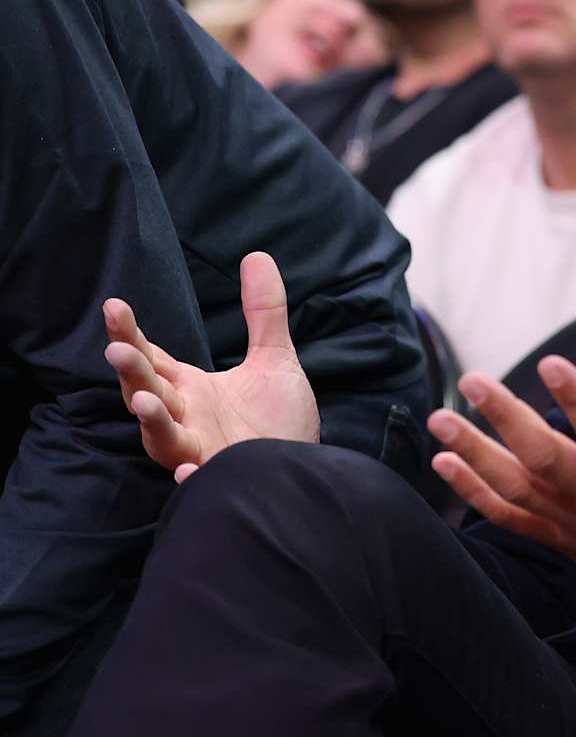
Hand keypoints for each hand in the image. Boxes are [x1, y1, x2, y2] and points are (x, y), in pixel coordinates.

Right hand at [103, 251, 318, 481]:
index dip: (131, 335)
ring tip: (142, 400)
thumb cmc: (279, 420)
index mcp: (191, 389)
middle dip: (132, 372)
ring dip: (151, 419)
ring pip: (162, 436)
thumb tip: (258, 256)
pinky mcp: (218, 477)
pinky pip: (197, 480)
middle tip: (117, 350)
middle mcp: (186, 417)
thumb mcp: (273, 358)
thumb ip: (263, 312)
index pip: (152, 358)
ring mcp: (198, 449)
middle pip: (148, 391)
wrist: (299, 470)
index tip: (114, 307)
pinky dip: (189, 476)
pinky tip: (187, 470)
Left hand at [429, 358, 575, 635]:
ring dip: (475, 455)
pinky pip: (511, 518)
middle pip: (550, 463)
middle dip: (507, 423)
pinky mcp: (568, 542)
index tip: (550, 366)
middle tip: (475, 382)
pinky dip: (474, 493)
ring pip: (519, 490)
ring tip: (439, 419)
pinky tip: (443, 464)